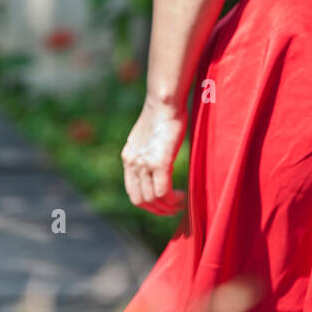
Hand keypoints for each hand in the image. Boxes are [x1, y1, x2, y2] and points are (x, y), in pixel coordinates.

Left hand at [121, 95, 187, 214]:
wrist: (164, 101)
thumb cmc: (162, 113)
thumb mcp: (148, 135)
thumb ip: (148, 150)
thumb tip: (157, 159)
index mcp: (128, 158)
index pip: (132, 192)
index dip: (148, 203)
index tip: (162, 204)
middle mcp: (132, 164)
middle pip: (140, 200)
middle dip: (157, 210)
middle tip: (172, 210)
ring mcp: (144, 165)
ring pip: (153, 200)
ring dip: (167, 207)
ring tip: (180, 204)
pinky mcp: (159, 163)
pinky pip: (164, 192)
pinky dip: (173, 200)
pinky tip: (182, 198)